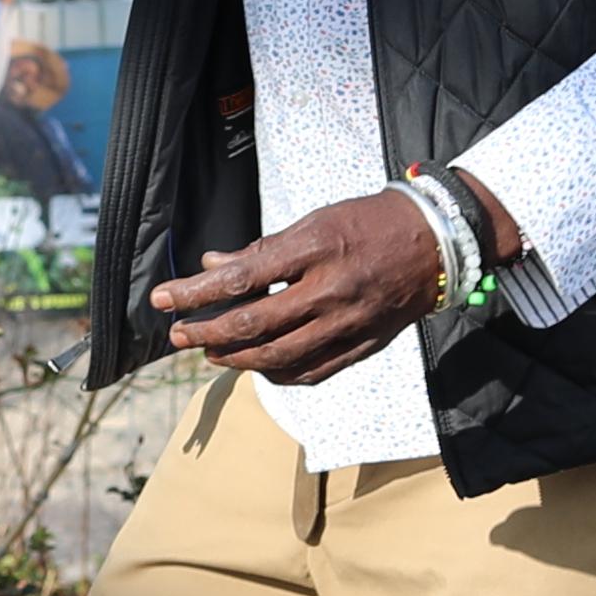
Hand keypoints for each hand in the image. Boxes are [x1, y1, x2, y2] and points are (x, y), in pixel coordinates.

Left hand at [146, 172, 493, 383]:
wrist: (434, 241)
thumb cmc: (366, 222)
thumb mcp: (312, 221)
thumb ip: (261, 249)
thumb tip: (211, 264)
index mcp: (314, 249)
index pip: (240, 278)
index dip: (194, 292)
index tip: (161, 299)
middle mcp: (330, 290)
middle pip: (253, 323)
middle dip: (206, 333)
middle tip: (179, 334)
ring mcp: (348, 322)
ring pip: (278, 357)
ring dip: (236, 359)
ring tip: (211, 353)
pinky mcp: (363, 345)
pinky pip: (311, 372)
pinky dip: (277, 374)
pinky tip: (257, 366)